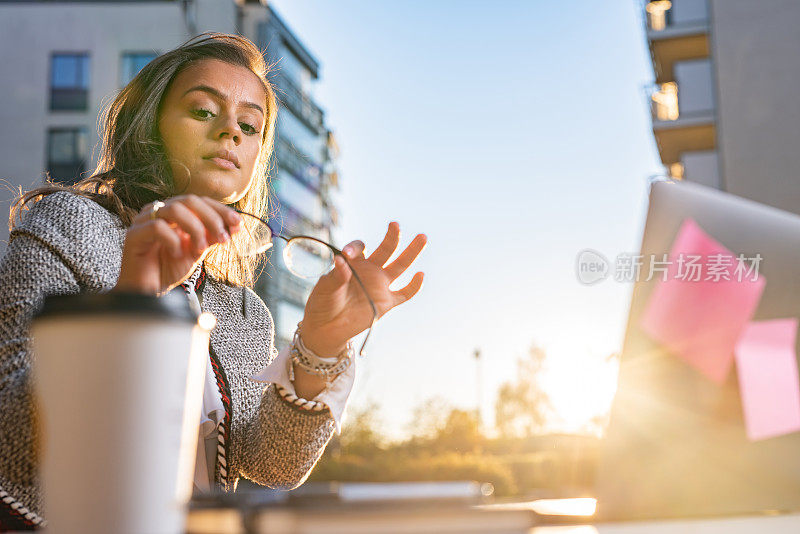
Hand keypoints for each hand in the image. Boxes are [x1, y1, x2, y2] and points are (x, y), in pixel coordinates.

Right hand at [113, 194, 241, 294]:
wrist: (148, 292)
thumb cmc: (169, 269)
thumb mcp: (197, 251)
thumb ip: (212, 236)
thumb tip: (236, 225)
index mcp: (174, 212)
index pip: (200, 201)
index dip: (220, 210)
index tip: (238, 223)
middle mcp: (158, 211)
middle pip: (188, 200)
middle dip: (211, 218)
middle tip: (224, 238)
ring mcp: (143, 221)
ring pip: (174, 209)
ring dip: (195, 228)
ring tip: (200, 249)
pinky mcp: (133, 234)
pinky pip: (157, 227)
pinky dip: (173, 240)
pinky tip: (177, 254)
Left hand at [299, 222, 426, 355]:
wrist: (326, 328)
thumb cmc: (323, 303)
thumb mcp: (325, 288)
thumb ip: (336, 276)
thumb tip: (341, 259)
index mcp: (353, 263)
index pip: (359, 247)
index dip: (355, 247)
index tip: (347, 254)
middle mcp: (369, 270)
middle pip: (386, 249)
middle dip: (391, 237)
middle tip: (394, 225)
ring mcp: (380, 286)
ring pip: (400, 266)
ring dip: (412, 252)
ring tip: (422, 237)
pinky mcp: (386, 303)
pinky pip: (405, 293)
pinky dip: (414, 286)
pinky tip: (420, 275)